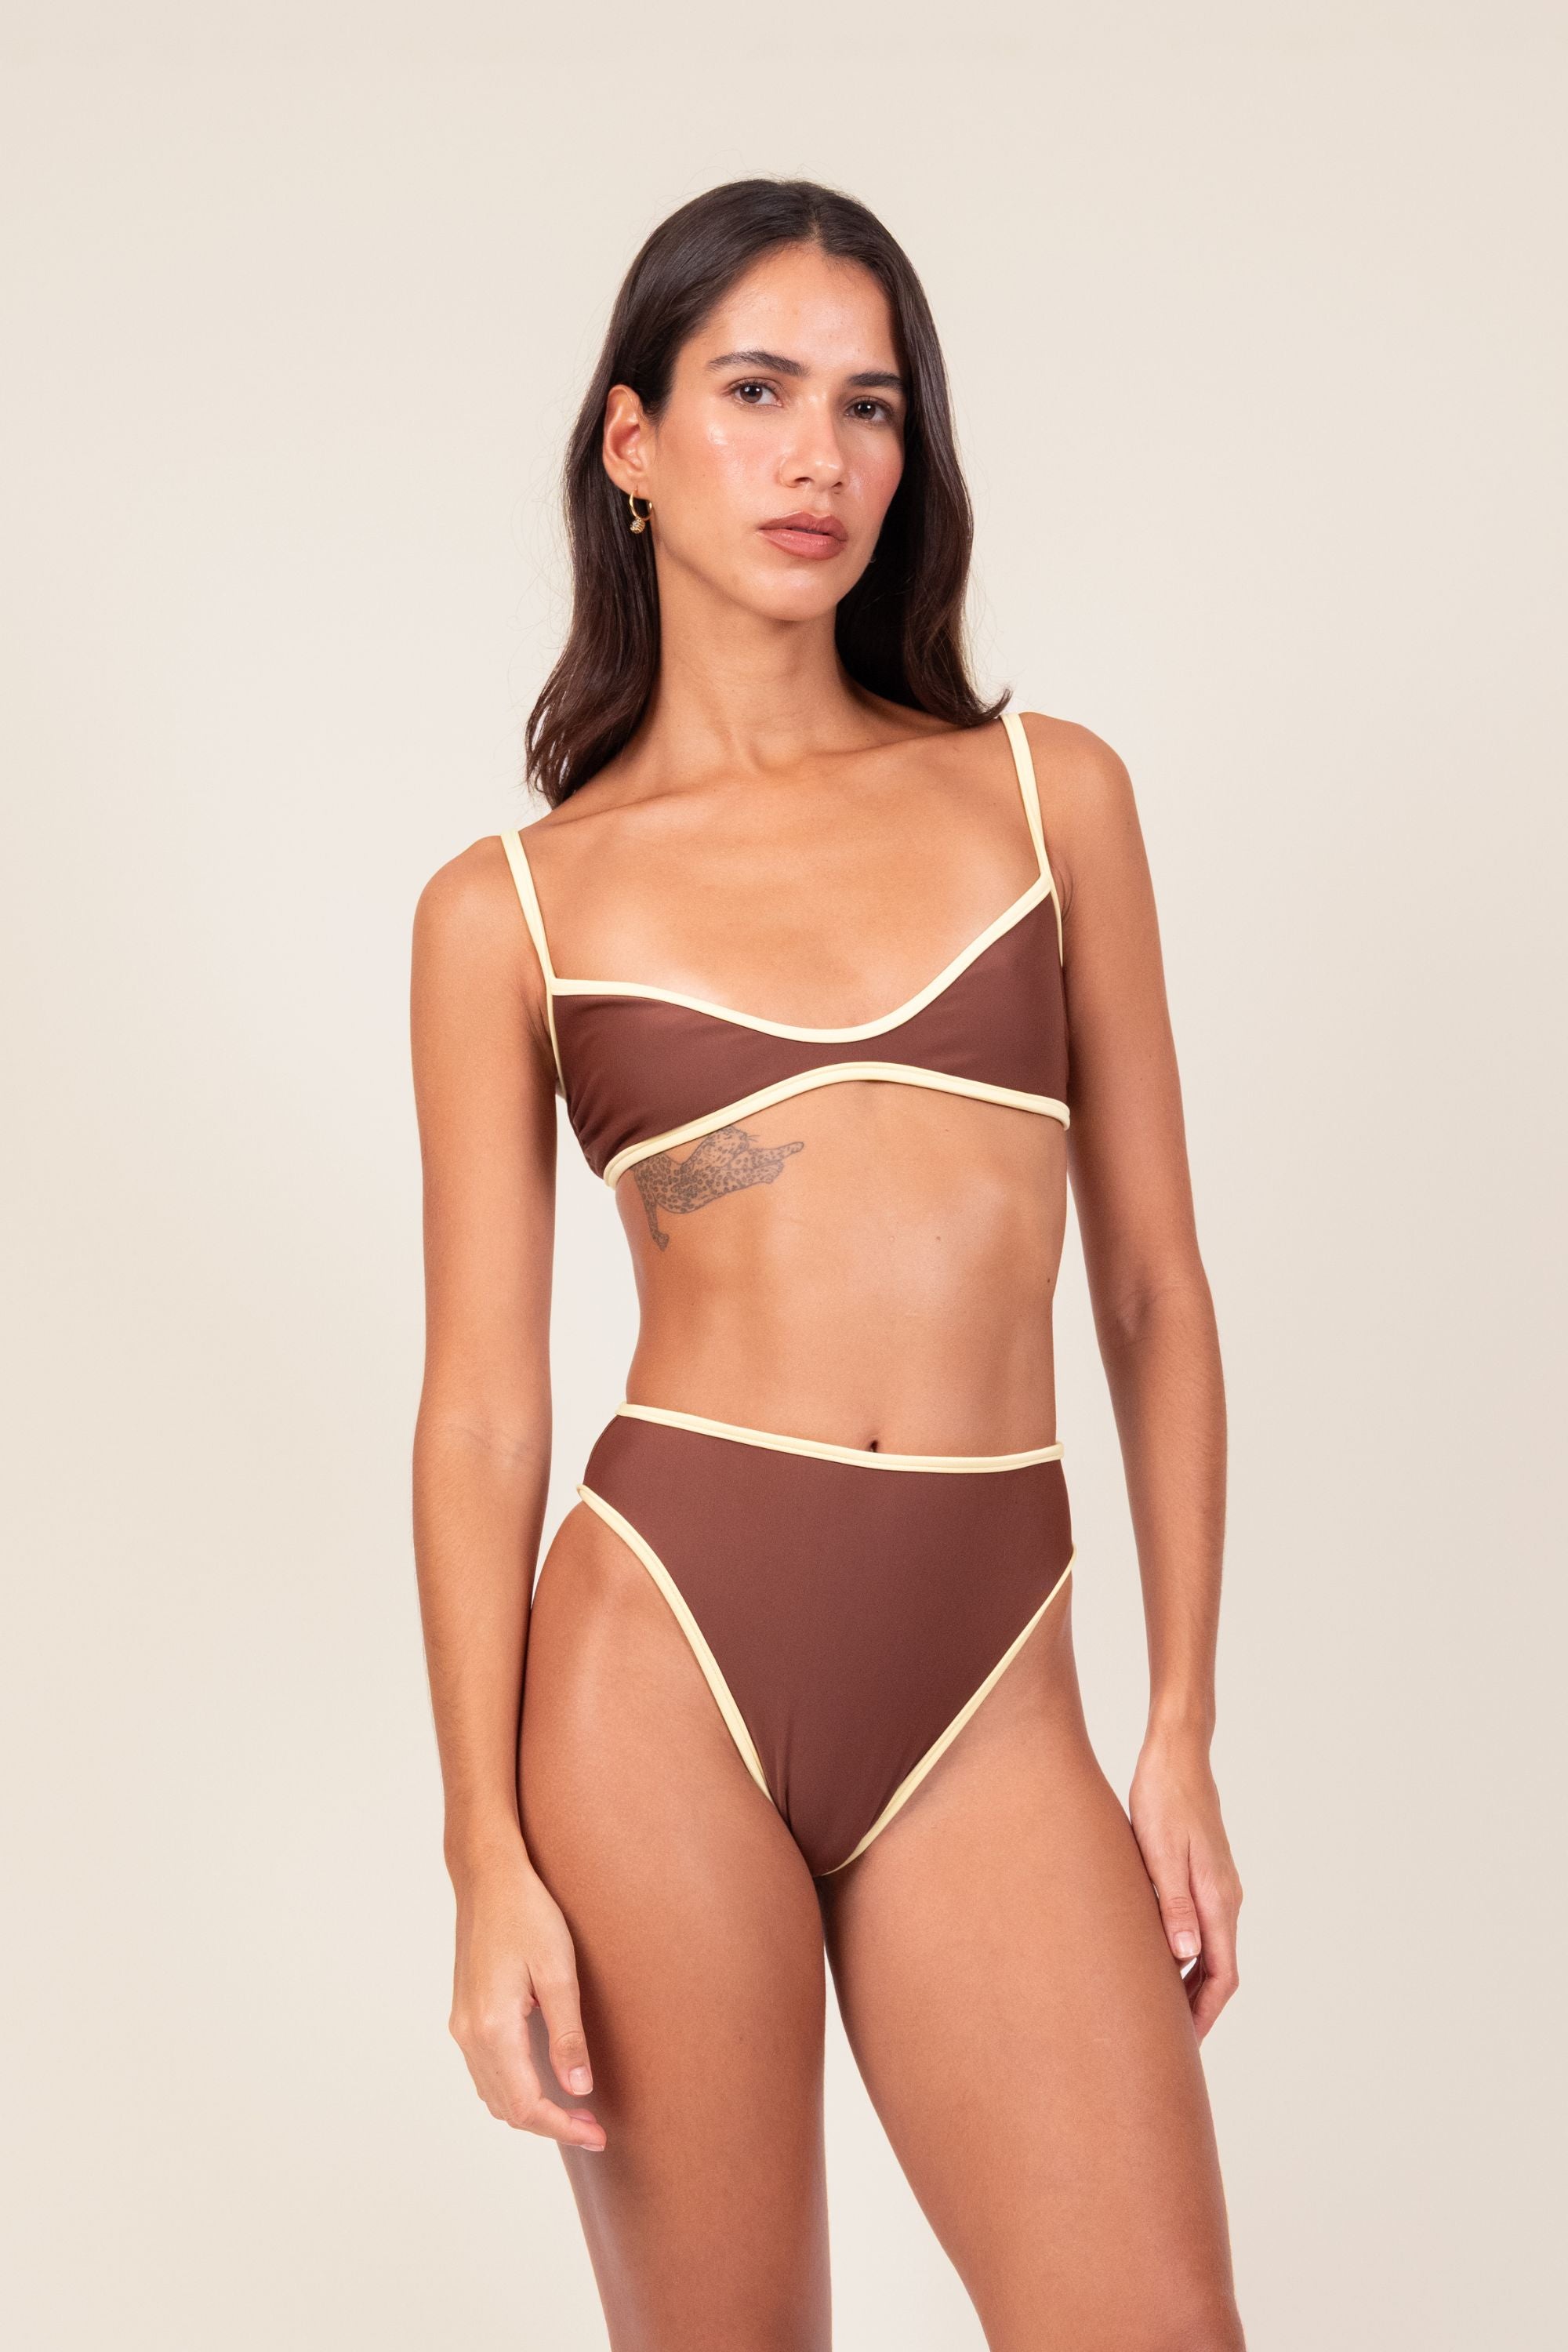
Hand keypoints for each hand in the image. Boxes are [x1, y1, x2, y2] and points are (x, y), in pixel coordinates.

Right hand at [447, 1839, 606, 2150]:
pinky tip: (543, 2079)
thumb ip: (567, 2034)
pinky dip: (513, 2089)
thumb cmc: (527, 1914)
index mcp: (493, 2027)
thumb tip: (579, 2089)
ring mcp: (462, 2026)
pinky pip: (486, 2072)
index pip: (526, 2105)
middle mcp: (470, 2035)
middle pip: (507, 2108)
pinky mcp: (464, 2015)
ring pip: (493, 2094)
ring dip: (532, 2110)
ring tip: (575, 2109)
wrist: (488, 1878)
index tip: (598, 2135)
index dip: (563, 2128)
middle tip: (595, 2127)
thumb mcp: (558, 1971)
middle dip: (551, 2125)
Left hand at [1128, 1732, 1242, 2041]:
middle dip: (1195, 2007)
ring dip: (1188, 1980)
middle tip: (1164, 2039)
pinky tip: (1155, 1955)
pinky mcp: (1205, 1873)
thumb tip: (1185, 1954)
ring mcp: (1217, 1885)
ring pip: (1208, 1948)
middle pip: (1218, 1968)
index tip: (1183, 2046)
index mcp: (1218, 1899)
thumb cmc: (1163, 1797)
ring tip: (1154, 2006)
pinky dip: (1184, 1951)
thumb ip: (1172, 1903)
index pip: (1221, 1974)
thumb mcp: (1159, 1851)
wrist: (1177, 1754)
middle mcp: (1225, 1897)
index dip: (1204, 2014)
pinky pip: (1201, 1925)